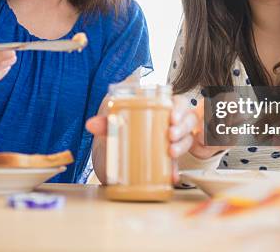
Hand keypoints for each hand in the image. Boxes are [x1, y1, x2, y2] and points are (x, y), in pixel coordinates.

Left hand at [85, 95, 225, 182]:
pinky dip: (175, 170)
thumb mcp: (114, 124)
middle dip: (182, 128)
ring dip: (182, 145)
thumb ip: (105, 123)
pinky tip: (172, 177)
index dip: (179, 109)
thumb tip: (91, 124)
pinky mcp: (170, 159)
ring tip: (171, 153)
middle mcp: (172, 123)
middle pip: (188, 121)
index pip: (178, 103)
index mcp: (162, 108)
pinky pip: (178, 163)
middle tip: (170, 136)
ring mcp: (173, 141)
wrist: (116, 153)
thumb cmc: (120, 129)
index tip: (171, 118)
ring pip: (188, 139)